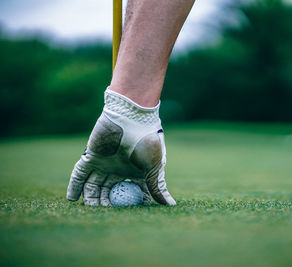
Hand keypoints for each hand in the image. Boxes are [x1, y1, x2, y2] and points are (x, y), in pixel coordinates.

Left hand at [66, 89, 175, 205]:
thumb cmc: (147, 142)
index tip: (129, 215)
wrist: (132, 118)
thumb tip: (170, 206)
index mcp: (135, 171)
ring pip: (94, 186)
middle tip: (105, 216)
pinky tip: (72, 199)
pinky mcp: (91, 156)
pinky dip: (75, 186)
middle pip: (110, 191)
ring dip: (91, 199)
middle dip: (107, 204)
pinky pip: (80, 174)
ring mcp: (104, 163)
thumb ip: (157, 187)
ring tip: (89, 210)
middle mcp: (118, 169)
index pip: (132, 192)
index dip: (130, 204)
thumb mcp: (154, 167)